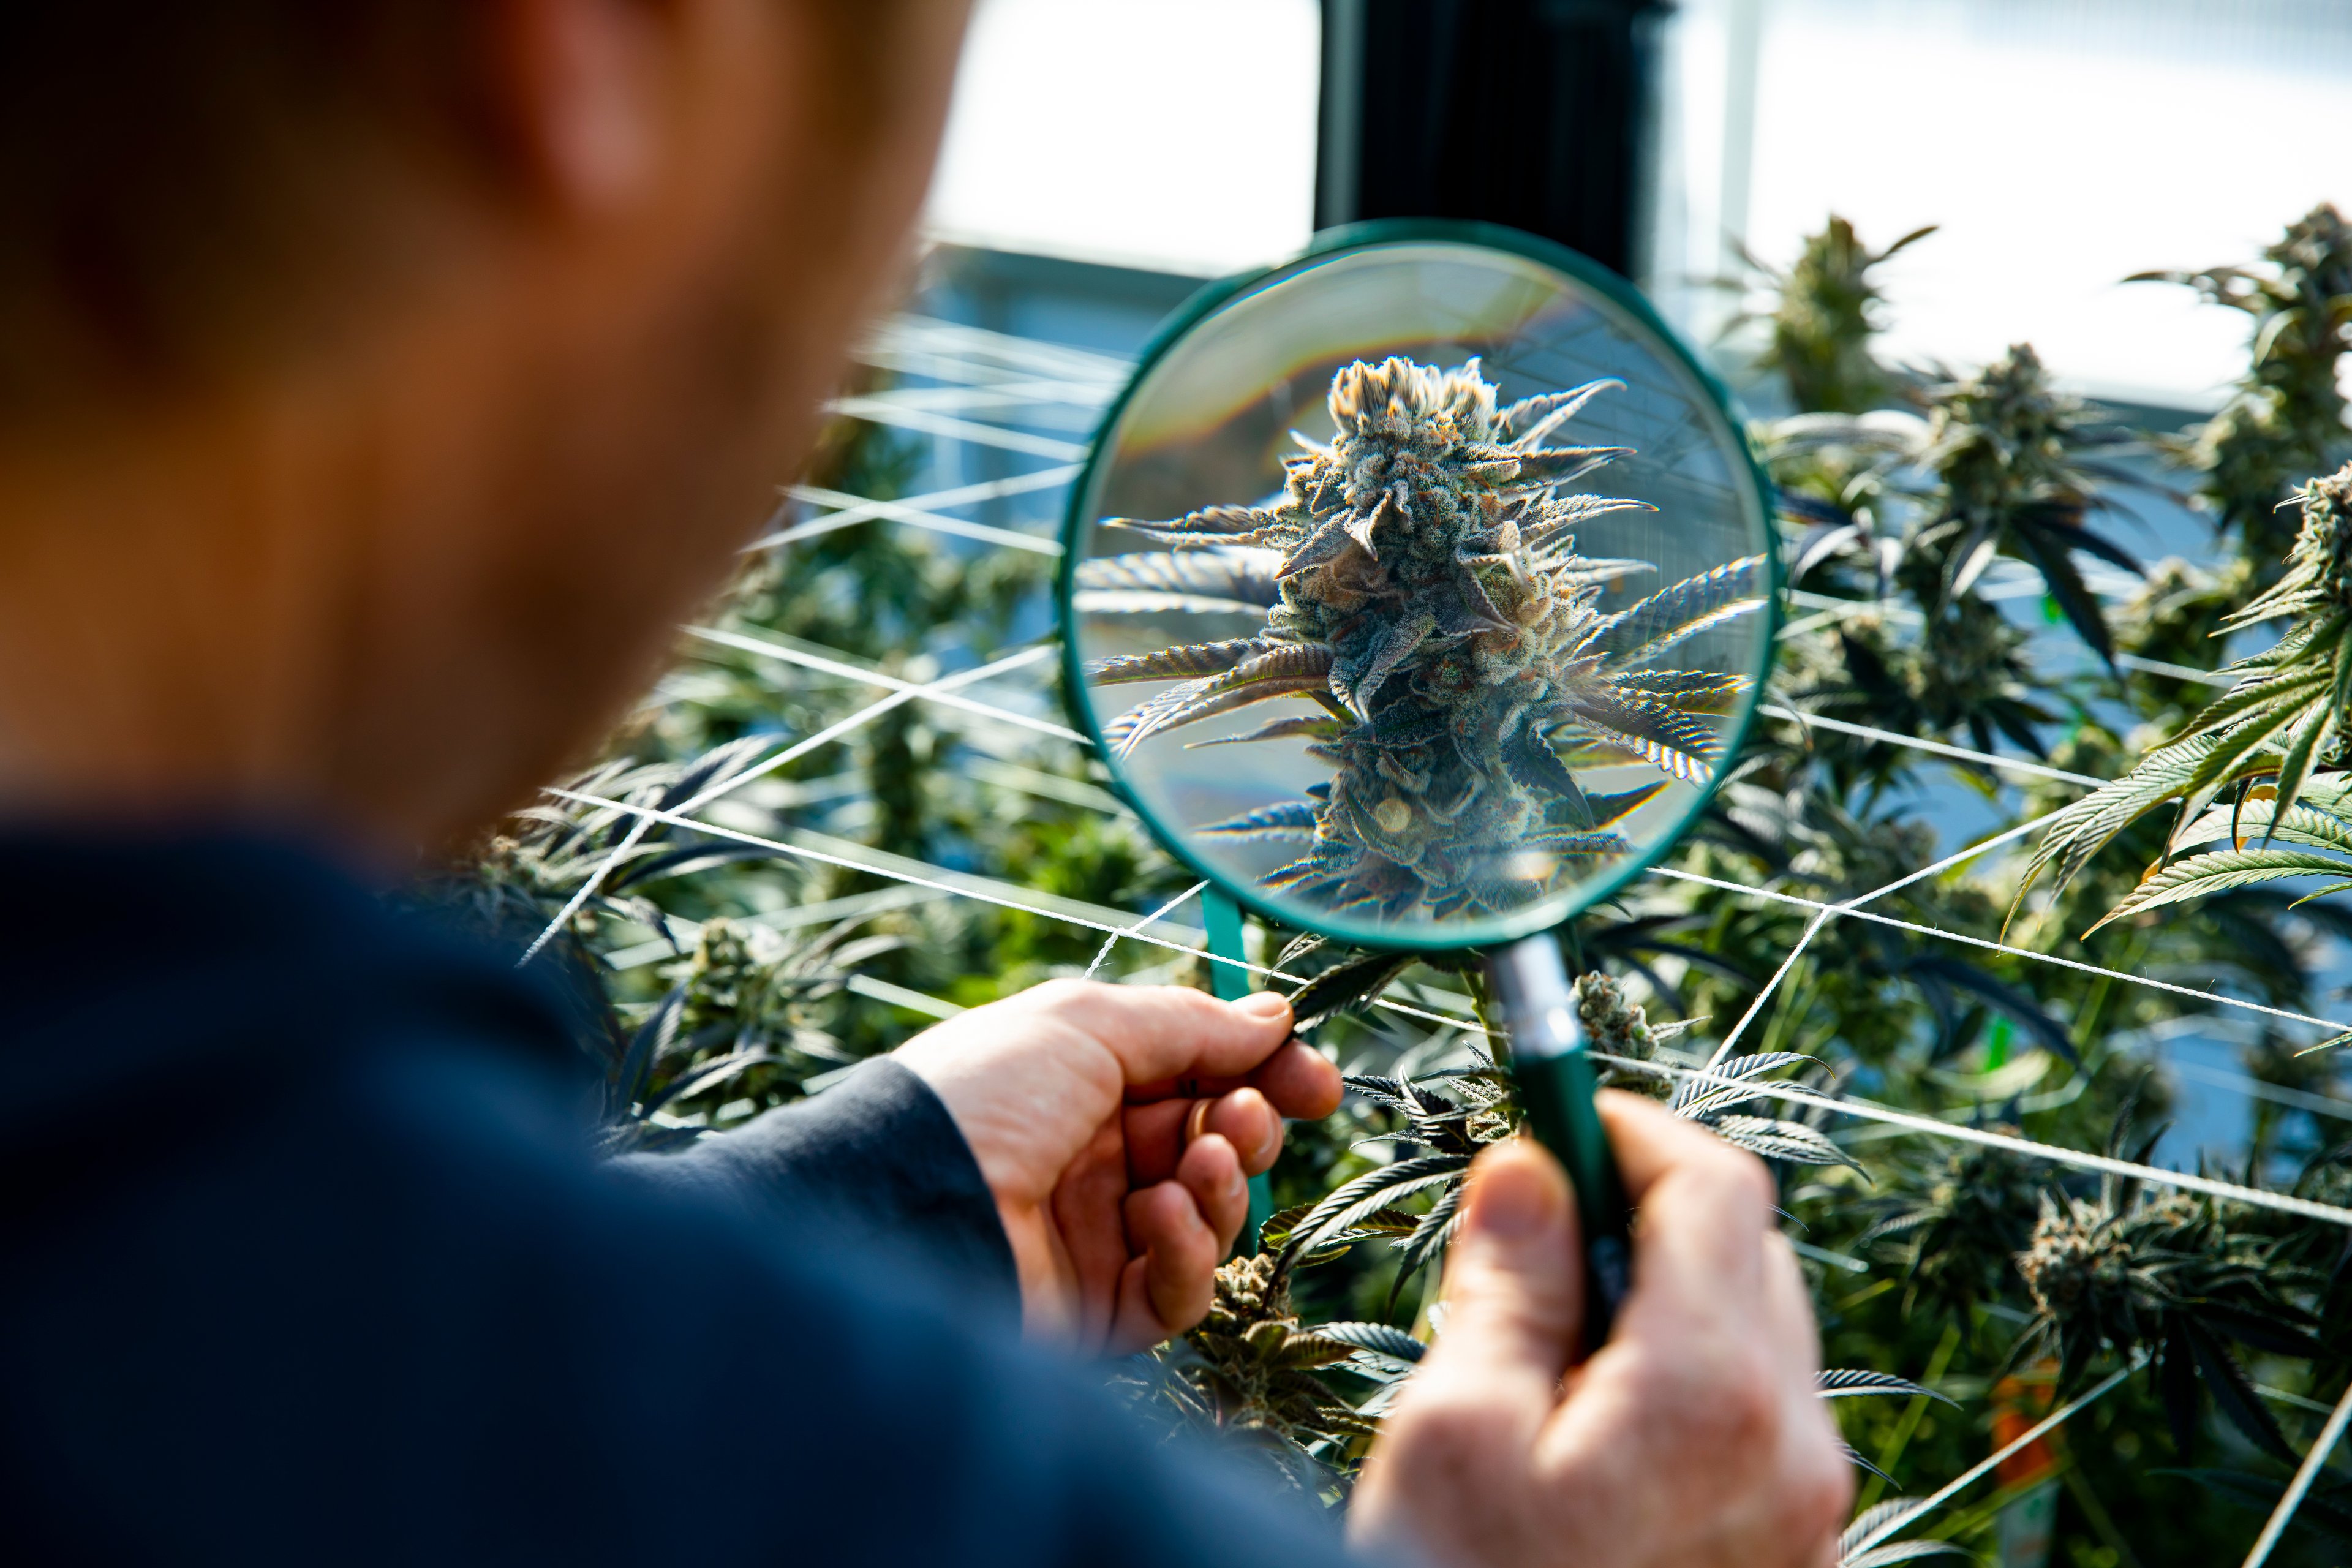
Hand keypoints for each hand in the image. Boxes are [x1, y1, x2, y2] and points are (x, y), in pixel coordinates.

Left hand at [894, 980, 1341, 1352]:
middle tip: (1239, 1118)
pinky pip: (1178, 1290)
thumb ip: (1189, 1024)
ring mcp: (1097, 1238)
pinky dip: (1186, 1251)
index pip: (1200, 1077)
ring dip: (1220, 1185)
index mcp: (1085, 1084)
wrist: (907, 1202)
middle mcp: (1095, 1159)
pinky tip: (1156, 1218)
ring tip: (1193, 1166)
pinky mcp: (1098, 1312)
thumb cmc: (983, 1095)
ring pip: (1209, 1218)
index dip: (1264, 1077)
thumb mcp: (1086, 1025)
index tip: (1315, 1082)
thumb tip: (1273, 1018)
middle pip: (1215, 1144)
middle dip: (1246, 1127)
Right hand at [1349, 1093, 1850, 1567]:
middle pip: (1750, 1252)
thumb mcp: (1454, 1431)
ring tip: (1549, 1342)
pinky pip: (1757, 1417)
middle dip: (1646, 1211)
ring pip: (1758, 1332)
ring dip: (1666, 1294)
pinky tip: (1593, 1420)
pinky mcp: (1791, 1556)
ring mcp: (1807, 1513)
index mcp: (1715, 1394)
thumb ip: (1508, 1284)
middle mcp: (1794, 1447)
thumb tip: (1527, 1166)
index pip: (1716, 1187)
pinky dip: (1685, 1376)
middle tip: (1531, 1227)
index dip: (1629, 1127)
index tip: (1554, 1115)